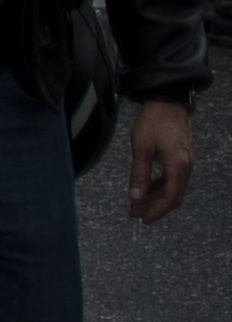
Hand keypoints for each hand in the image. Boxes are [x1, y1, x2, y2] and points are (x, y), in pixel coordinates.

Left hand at [134, 97, 194, 223]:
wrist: (168, 101)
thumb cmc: (152, 122)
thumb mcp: (141, 147)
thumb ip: (139, 174)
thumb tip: (135, 198)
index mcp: (178, 166)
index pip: (171, 197)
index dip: (157, 211)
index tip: (143, 220)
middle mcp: (186, 166)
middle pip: (174, 196)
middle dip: (155, 208)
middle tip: (135, 215)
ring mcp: (185, 162)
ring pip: (173, 188)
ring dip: (156, 198)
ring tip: (136, 205)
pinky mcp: (181, 157)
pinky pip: (172, 179)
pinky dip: (159, 187)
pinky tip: (145, 190)